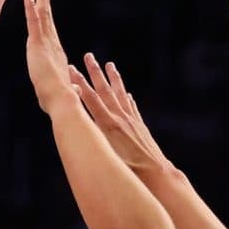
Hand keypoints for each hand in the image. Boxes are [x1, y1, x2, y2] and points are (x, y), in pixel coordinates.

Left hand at [22, 0, 79, 114]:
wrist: (61, 99)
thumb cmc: (59, 101)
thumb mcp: (58, 91)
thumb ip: (64, 88)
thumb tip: (75, 92)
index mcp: (56, 55)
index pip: (50, 33)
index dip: (47, 19)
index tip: (45, 8)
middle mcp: (53, 45)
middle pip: (48, 18)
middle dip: (46, 0)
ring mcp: (46, 43)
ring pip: (43, 15)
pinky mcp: (38, 44)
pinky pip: (34, 20)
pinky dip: (31, 6)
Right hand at [69, 56, 170, 178]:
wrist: (156, 173)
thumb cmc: (129, 170)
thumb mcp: (106, 155)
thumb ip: (94, 140)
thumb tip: (78, 131)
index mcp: (108, 124)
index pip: (91, 99)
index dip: (80, 83)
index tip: (71, 68)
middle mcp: (120, 118)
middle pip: (105, 90)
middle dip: (95, 72)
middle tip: (88, 56)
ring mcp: (131, 120)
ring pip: (120, 94)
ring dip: (113, 78)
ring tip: (109, 64)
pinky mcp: (140, 126)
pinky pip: (132, 107)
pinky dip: (127, 98)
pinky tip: (127, 93)